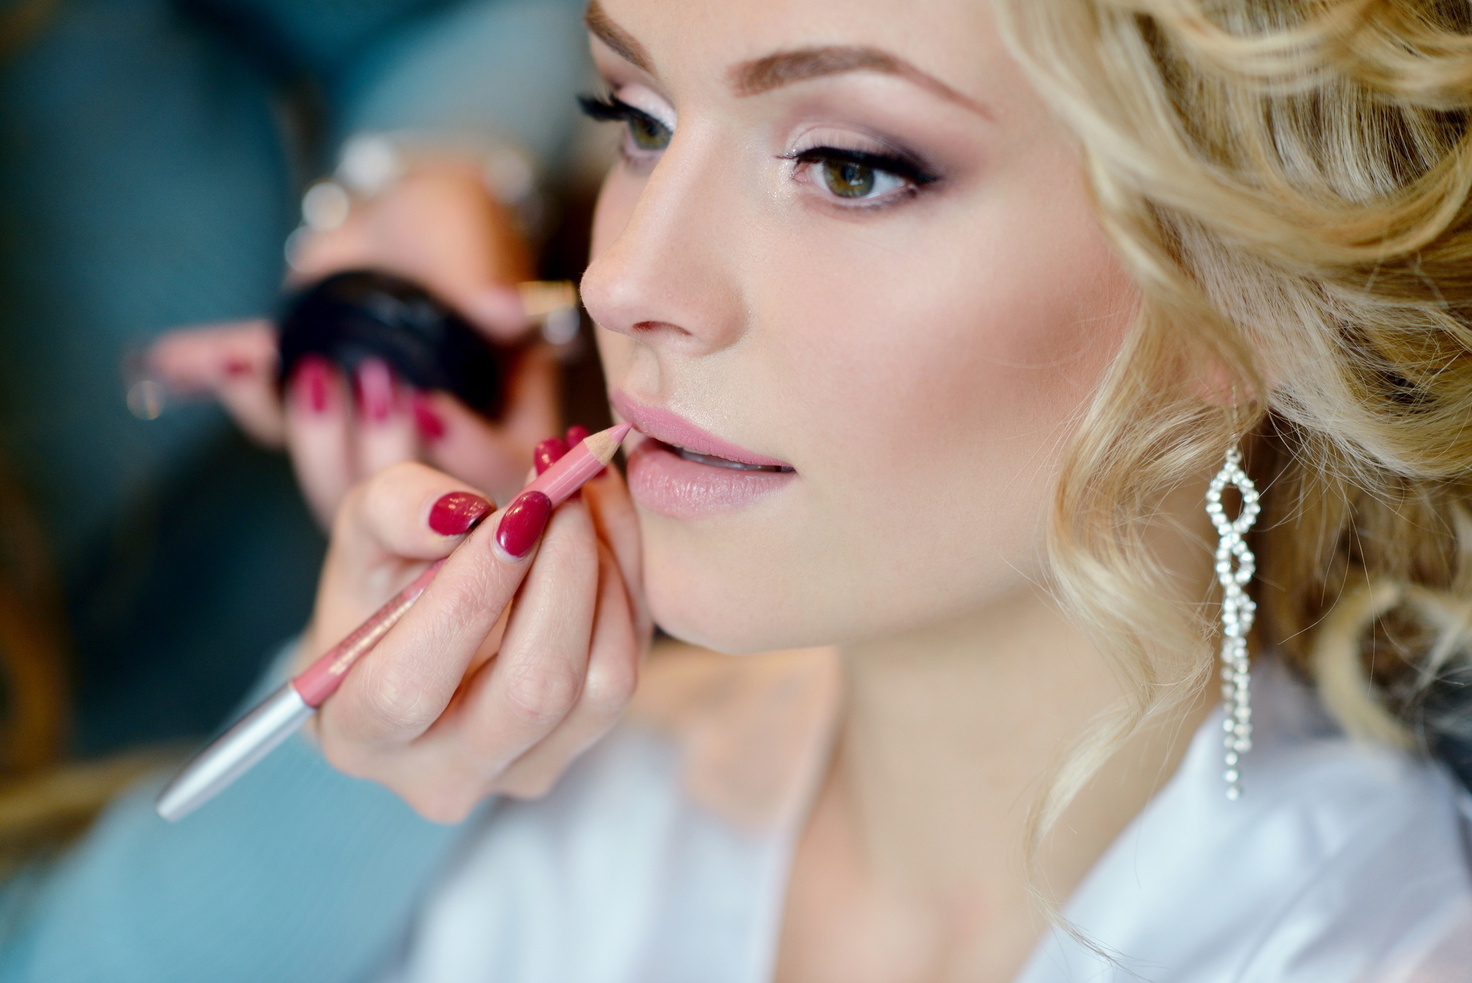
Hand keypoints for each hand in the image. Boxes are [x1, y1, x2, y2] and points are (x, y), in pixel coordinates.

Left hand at [145, 160, 556, 526]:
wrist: (394, 217)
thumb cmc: (454, 229)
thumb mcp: (476, 242)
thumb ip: (484, 278)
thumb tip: (505, 310)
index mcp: (510, 413)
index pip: (502, 464)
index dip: (468, 450)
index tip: (430, 406)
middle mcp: (445, 443)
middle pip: (413, 497)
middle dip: (380, 451)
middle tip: (369, 383)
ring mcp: (373, 434)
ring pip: (339, 480)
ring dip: (314, 433)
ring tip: (305, 371)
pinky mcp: (315, 411)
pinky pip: (276, 425)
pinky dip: (250, 396)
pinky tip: (225, 361)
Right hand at [296, 446, 649, 820]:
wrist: (426, 628)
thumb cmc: (382, 583)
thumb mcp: (362, 532)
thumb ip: (392, 509)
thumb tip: (462, 512)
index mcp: (360, 736)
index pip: (414, 686)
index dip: (472, 594)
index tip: (514, 510)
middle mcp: (446, 775)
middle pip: (533, 693)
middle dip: (562, 574)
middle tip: (562, 488)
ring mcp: (528, 767)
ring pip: (604, 684)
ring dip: (605, 572)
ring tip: (582, 490)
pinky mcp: (589, 738)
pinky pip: (632, 659)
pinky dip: (629, 577)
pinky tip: (602, 513)